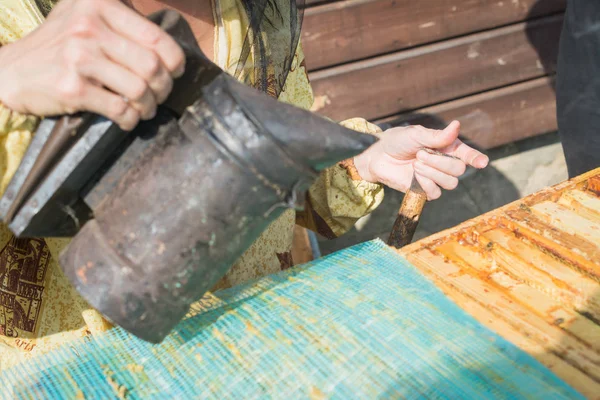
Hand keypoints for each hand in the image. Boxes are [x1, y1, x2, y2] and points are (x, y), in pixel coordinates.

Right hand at [0, 0, 184, 129]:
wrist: (14, 70)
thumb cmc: (61, 44)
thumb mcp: (87, 16)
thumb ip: (123, 22)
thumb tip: (167, 49)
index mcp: (100, 4)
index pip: (156, 38)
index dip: (175, 61)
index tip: (174, 72)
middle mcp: (89, 27)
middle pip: (152, 67)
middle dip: (164, 87)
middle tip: (159, 95)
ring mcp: (79, 57)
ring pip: (139, 90)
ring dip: (149, 106)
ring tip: (145, 108)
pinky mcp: (72, 88)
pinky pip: (119, 109)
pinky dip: (131, 119)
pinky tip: (128, 119)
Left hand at [354, 121, 488, 199]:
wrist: (378, 156)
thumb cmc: (397, 141)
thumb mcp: (416, 134)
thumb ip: (436, 136)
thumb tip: (456, 125)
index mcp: (447, 147)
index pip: (467, 155)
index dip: (476, 158)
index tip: (483, 162)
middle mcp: (444, 163)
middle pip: (459, 170)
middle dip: (441, 163)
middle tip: (420, 154)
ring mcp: (436, 178)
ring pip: (450, 183)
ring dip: (432, 172)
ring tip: (416, 163)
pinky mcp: (425, 190)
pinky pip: (436, 193)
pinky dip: (426, 183)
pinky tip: (415, 175)